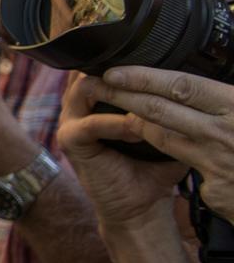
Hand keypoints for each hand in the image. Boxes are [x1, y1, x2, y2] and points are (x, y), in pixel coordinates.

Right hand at [59, 72, 190, 236]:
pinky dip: (115, 124)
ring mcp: (70, 122)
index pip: (105, 66)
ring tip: (143, 99)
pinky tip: (136, 129)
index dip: (126, 60)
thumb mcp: (163, 128)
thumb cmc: (153, 168)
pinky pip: (90, 124)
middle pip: (90, 70)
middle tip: (146, 71)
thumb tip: (194, 79)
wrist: (140, 207)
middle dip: (119, 70)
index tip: (152, 55)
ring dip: (115, 92)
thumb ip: (166, 105)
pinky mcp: (70, 142)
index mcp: (98, 100)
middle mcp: (80, 106)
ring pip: (86, 89)